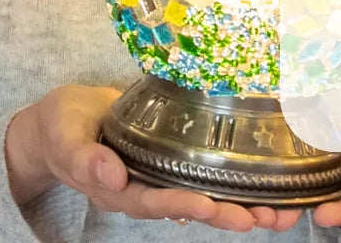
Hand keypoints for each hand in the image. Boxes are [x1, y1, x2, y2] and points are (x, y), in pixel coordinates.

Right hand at [5, 85, 304, 231]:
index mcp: (117, 187)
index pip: (155, 200)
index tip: (213, 210)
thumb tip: (109, 175)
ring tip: (278, 212)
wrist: (64, 120)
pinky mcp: (170, 161)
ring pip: (202, 197)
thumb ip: (84, 157)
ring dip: (239, 206)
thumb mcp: (65, 138)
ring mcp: (157, 177)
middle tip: (266, 218)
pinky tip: (261, 188)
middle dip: (227, 215)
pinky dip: (230, 184)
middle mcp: (143, 188)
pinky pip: (202, 177)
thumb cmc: (62, 127)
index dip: (184, 206)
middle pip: (189, 207)